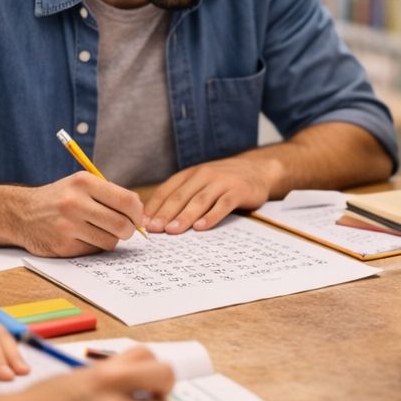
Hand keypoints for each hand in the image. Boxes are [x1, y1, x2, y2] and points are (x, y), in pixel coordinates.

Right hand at [17, 171, 145, 255]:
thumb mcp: (81, 184)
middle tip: (124, 230)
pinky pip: (93, 250)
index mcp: (84, 182)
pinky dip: (93, 246)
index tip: (138, 219)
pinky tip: (81, 237)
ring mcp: (67, 226)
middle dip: (129, 230)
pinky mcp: (63, 245)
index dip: (138, 214)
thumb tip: (141, 215)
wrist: (21, 213)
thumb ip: (110, 195)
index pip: (127, 201)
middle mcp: (75, 202)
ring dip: (110, 239)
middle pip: (122, 224)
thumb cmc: (60, 198)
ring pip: (110, 241)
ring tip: (98, 230)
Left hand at [143, 156, 281, 233]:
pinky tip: (201, 227)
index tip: (143, 223)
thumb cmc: (224, 181)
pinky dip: (211, 217)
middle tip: (154, 229)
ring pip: (199, 201)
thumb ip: (183, 196)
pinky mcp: (238, 191)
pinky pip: (222, 205)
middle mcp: (203, 175)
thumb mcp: (201, 182)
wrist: (258, 170)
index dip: (154, 207)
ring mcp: (221, 182)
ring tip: (173, 231)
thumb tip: (157, 219)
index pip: (167, 191)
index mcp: (190, 174)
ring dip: (184, 216)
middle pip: (180, 196)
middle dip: (165, 214)